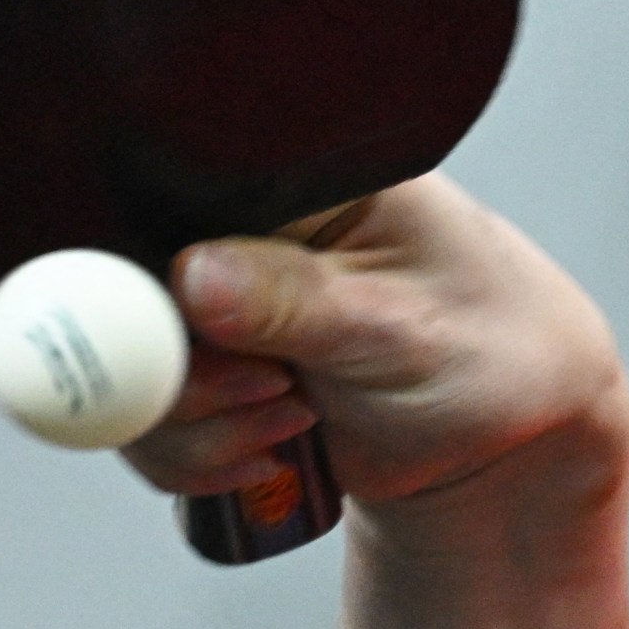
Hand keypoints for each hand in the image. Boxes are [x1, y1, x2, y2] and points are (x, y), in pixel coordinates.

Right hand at [121, 175, 628, 525]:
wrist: (511, 436)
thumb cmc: (488, 347)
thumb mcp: (400, 322)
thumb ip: (295, 300)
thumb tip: (190, 278)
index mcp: (291, 173)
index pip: (167, 190)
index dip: (144, 269)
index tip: (183, 335)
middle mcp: (234, 228)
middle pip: (117, 287)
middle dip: (169, 368)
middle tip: (266, 394)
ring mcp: (209, 304)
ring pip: (119, 366)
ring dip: (190, 422)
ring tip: (292, 420)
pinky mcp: (203, 372)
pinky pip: (143, 420)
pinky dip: (191, 455)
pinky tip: (270, 454)